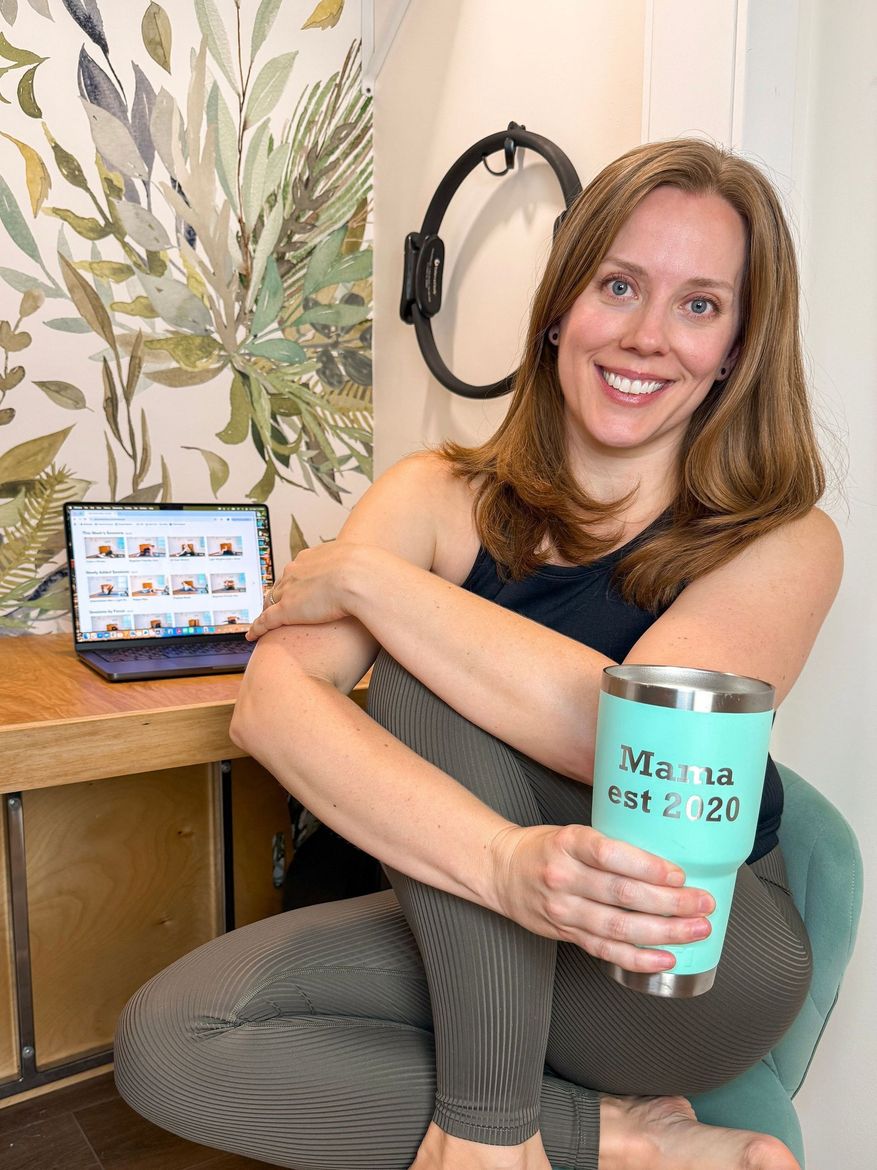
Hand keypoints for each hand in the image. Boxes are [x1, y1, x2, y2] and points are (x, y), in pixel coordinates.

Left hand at [247, 542, 369, 639]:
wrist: (358, 576)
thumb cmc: (367, 570)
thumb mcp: (362, 564)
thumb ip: (360, 570)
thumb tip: (373, 574)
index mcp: (312, 557)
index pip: (297, 570)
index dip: (297, 582)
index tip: (300, 590)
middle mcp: (295, 571)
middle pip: (280, 585)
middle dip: (279, 596)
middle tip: (279, 607)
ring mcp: (288, 590)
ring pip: (269, 602)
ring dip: (267, 611)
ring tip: (264, 623)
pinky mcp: (285, 610)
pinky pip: (265, 620)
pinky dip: (257, 628)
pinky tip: (252, 636)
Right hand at [488, 823, 714, 972]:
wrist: (502, 871)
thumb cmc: (545, 848)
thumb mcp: (572, 831)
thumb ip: (610, 845)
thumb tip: (665, 856)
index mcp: (568, 843)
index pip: (610, 854)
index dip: (648, 866)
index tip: (679, 873)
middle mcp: (564, 877)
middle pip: (623, 894)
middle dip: (670, 902)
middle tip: (702, 903)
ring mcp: (564, 909)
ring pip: (619, 926)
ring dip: (664, 931)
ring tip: (696, 929)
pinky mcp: (566, 933)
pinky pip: (605, 950)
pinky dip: (638, 958)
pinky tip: (665, 957)